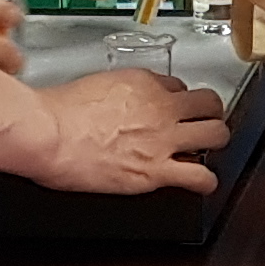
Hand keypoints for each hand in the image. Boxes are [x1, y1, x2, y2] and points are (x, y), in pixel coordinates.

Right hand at [32, 68, 228, 194]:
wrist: (48, 134)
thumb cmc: (56, 113)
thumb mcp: (93, 84)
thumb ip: (116, 92)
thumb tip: (117, 102)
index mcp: (142, 82)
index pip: (177, 86)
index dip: (176, 99)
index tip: (172, 108)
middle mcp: (160, 107)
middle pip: (208, 103)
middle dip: (209, 113)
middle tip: (203, 121)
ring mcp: (162, 140)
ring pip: (216, 134)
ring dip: (215, 141)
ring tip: (208, 148)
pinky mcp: (157, 171)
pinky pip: (200, 176)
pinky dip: (207, 182)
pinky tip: (204, 183)